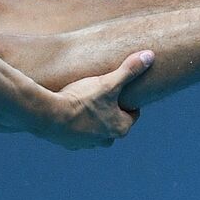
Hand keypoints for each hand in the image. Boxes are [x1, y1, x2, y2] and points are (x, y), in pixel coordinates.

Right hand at [36, 50, 154, 149]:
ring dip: (93, 118)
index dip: (127, 99)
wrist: (49, 116)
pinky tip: (68, 109)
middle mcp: (105, 140)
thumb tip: (150, 55)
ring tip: (85, 100)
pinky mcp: (69, 143)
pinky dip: (75, 123)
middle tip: (102, 93)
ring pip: (95, 129)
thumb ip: (129, 70)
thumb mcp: (109, 82)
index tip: (120, 89)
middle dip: (110, 110)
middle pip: (114, 122)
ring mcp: (86, 143)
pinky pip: (77, 132)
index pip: (132, 113)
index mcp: (120, 127)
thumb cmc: (82, 100)